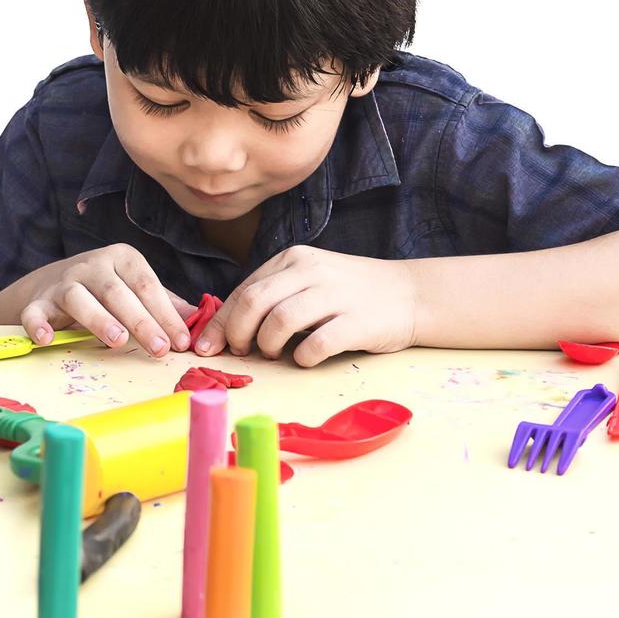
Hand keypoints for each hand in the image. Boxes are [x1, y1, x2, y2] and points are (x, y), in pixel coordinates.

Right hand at [19, 244, 194, 357]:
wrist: (52, 284)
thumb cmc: (106, 291)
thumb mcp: (135, 290)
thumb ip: (164, 303)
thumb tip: (198, 319)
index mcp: (122, 258)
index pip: (147, 285)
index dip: (165, 314)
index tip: (182, 341)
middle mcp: (92, 265)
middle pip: (117, 292)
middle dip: (140, 321)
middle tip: (159, 348)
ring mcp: (63, 282)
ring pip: (79, 298)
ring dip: (98, 319)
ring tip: (117, 341)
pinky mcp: (38, 301)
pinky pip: (35, 312)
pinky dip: (39, 324)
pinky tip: (47, 339)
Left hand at [194, 246, 421, 366]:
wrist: (409, 294)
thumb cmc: (350, 293)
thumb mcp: (309, 280)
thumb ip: (273, 295)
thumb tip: (227, 327)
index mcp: (293, 259)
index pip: (244, 290)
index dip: (222, 323)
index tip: (209, 347)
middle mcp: (311, 271)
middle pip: (254, 303)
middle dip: (237, 334)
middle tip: (242, 353)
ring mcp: (335, 295)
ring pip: (279, 322)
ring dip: (267, 345)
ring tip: (275, 354)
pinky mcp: (356, 322)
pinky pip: (315, 344)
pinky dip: (302, 357)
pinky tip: (305, 358)